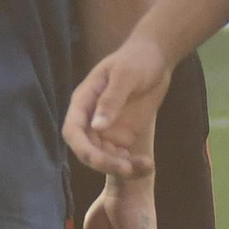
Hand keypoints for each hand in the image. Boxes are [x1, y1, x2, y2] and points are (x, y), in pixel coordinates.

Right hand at [63, 34, 168, 176]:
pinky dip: (131, 165)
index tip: (101, 159)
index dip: (82, 148)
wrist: (156, 59)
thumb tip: (96, 127)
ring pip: (104, 158)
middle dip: (104, 163)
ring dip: (120, 167)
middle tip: (127, 169)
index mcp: (84, 101)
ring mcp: (106, 130)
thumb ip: (111, 99)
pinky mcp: (122, 136)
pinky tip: (146, 164)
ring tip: (145, 166)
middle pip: (87, 150)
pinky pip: (121, 157)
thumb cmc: (137, 60)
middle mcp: (90, 119)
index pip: (73, 131)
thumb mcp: (126, 75)